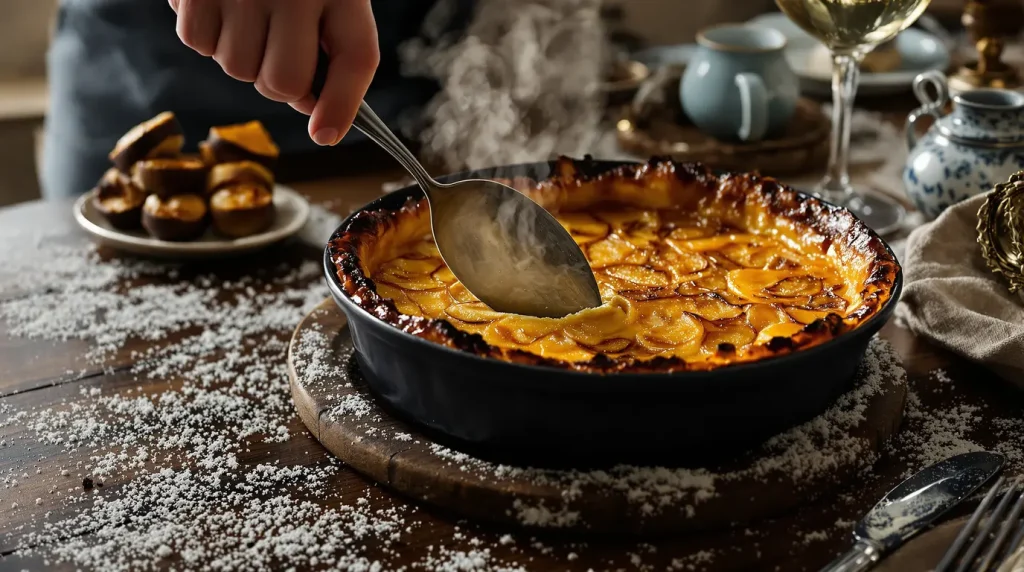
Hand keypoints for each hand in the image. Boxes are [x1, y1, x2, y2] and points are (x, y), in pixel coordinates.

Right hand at [169, 0, 378, 145]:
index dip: (343, 106)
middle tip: (274, 50)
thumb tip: (311, 109)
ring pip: (237, 69)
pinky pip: (198, 43)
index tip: (326, 134)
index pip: (356, 59)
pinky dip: (204, 32)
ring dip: (239, 53)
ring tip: (244, 10)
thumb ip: (329, 43)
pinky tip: (217, 1)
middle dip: (277, 83)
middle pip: (284, 83)